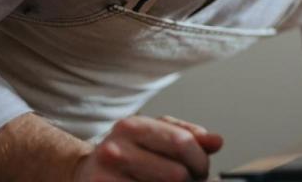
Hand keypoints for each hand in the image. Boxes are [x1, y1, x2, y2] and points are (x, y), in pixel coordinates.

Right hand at [72, 115, 222, 181]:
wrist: (84, 172)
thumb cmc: (129, 151)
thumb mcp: (156, 134)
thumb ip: (189, 135)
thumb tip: (217, 142)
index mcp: (133, 126)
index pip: (182, 143)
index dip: (200, 160)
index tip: (202, 169)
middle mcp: (115, 149)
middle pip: (176, 175)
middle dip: (190, 181)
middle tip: (188, 180)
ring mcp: (104, 176)